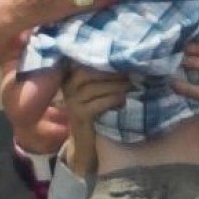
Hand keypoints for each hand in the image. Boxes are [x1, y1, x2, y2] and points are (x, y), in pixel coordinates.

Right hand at [59, 66, 127, 182]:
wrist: (85, 142)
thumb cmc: (95, 111)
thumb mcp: (96, 90)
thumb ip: (102, 74)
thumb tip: (124, 58)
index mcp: (70, 76)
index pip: (84, 61)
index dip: (103, 59)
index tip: (123, 56)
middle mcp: (67, 87)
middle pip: (87, 72)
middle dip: (111, 71)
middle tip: (131, 70)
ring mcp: (71, 102)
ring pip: (93, 88)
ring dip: (115, 85)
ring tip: (131, 84)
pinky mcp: (79, 116)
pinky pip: (98, 104)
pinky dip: (113, 99)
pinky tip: (124, 99)